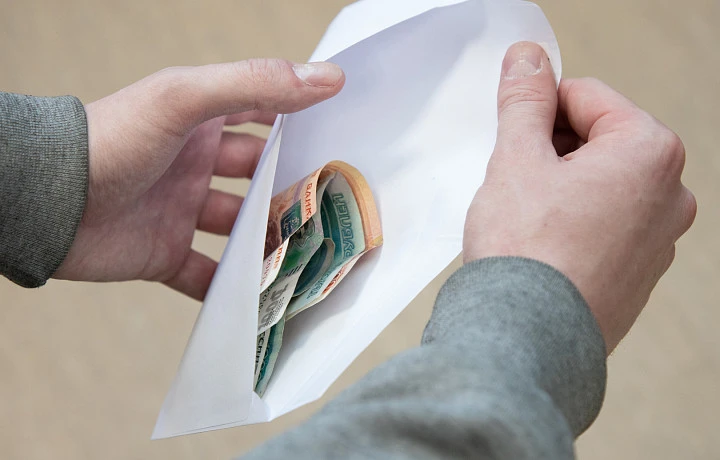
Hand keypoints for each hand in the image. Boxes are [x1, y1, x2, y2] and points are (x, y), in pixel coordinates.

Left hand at [54, 59, 344, 299]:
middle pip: (256, 177)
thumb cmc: (113, 139)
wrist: (46, 202)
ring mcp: (180, 211)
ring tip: (310, 253)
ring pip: (238, 229)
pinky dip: (230, 289)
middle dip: (291, 188)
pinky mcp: (163, 253)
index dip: (298, 122)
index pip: (261, 115)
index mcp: (200, 123)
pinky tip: (261, 299)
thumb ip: (254, 84)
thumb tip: (328, 77)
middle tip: (334, 203)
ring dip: (269, 241)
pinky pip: (205, 275)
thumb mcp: (185, 98)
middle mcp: (193, 166)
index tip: (341, 135)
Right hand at [464, 42, 695, 351]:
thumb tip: (528, 62)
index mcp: (650, 152)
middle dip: (551, 151)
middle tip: (514, 181)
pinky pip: (604, 225)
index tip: (512, 130)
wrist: (528, 338)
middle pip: (597, 140)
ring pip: (599, 184)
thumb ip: (525, 101)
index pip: (585, 96)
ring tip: (525, 219)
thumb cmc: (528, 251)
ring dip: (560, 187)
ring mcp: (659, 239)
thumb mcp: (516, 158)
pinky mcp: (639, 272)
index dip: (539, 109)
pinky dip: (573, 223)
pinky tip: (541, 246)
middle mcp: (669, 194)